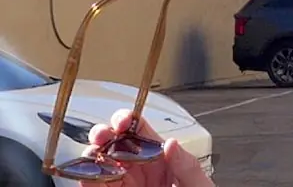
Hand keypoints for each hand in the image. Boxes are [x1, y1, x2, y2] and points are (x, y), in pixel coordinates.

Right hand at [81, 109, 213, 186]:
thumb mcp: (198, 183)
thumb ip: (186, 165)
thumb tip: (171, 144)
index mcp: (160, 157)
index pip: (139, 130)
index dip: (127, 120)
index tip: (122, 121)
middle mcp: (139, 168)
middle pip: (114, 143)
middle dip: (104, 134)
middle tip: (102, 136)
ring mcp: (125, 184)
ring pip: (99, 164)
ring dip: (93, 157)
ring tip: (95, 156)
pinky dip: (88, 180)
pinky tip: (89, 175)